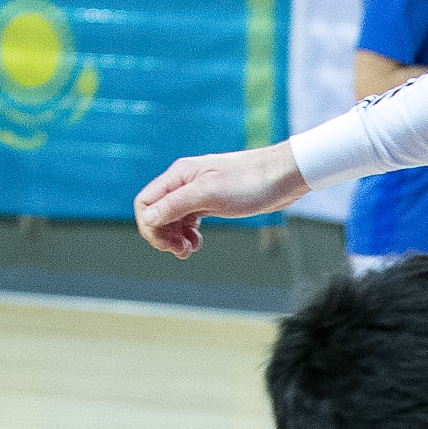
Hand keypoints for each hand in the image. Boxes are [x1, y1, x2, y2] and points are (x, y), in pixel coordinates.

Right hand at [133, 144, 310, 257]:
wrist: (282, 177)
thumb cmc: (249, 181)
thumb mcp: (209, 194)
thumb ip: (176, 204)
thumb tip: (149, 217)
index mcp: (179, 176)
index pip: (145, 202)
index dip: (150, 227)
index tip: (166, 245)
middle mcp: (184, 183)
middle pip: (157, 212)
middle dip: (163, 235)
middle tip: (181, 252)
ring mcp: (197, 192)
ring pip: (172, 218)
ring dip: (175, 237)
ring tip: (189, 250)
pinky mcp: (211, 202)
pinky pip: (188, 220)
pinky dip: (188, 234)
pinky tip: (197, 243)